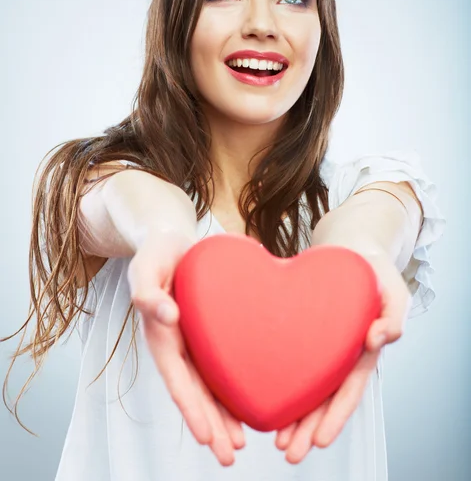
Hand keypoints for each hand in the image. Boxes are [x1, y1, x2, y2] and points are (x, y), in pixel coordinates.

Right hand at [128, 230, 245, 465]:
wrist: (171, 241)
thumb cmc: (156, 254)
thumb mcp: (145, 268)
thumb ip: (149, 292)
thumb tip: (166, 317)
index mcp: (161, 336)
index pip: (178, 380)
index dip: (191, 410)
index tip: (206, 439)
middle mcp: (178, 345)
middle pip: (195, 392)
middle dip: (211, 426)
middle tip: (230, 456)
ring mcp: (194, 341)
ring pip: (210, 385)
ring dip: (223, 415)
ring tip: (241, 444)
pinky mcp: (210, 331)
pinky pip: (223, 362)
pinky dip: (233, 385)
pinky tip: (250, 400)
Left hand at [275, 250, 411, 463]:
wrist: (350, 248)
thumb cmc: (374, 270)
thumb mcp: (393, 290)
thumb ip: (392, 315)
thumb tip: (380, 339)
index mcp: (360, 350)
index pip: (348, 390)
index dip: (334, 417)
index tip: (320, 441)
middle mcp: (339, 354)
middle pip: (323, 398)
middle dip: (308, 428)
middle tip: (288, 452)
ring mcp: (320, 345)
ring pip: (305, 386)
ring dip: (293, 414)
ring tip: (275, 439)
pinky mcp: (301, 330)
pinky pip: (289, 358)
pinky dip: (279, 378)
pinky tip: (261, 392)